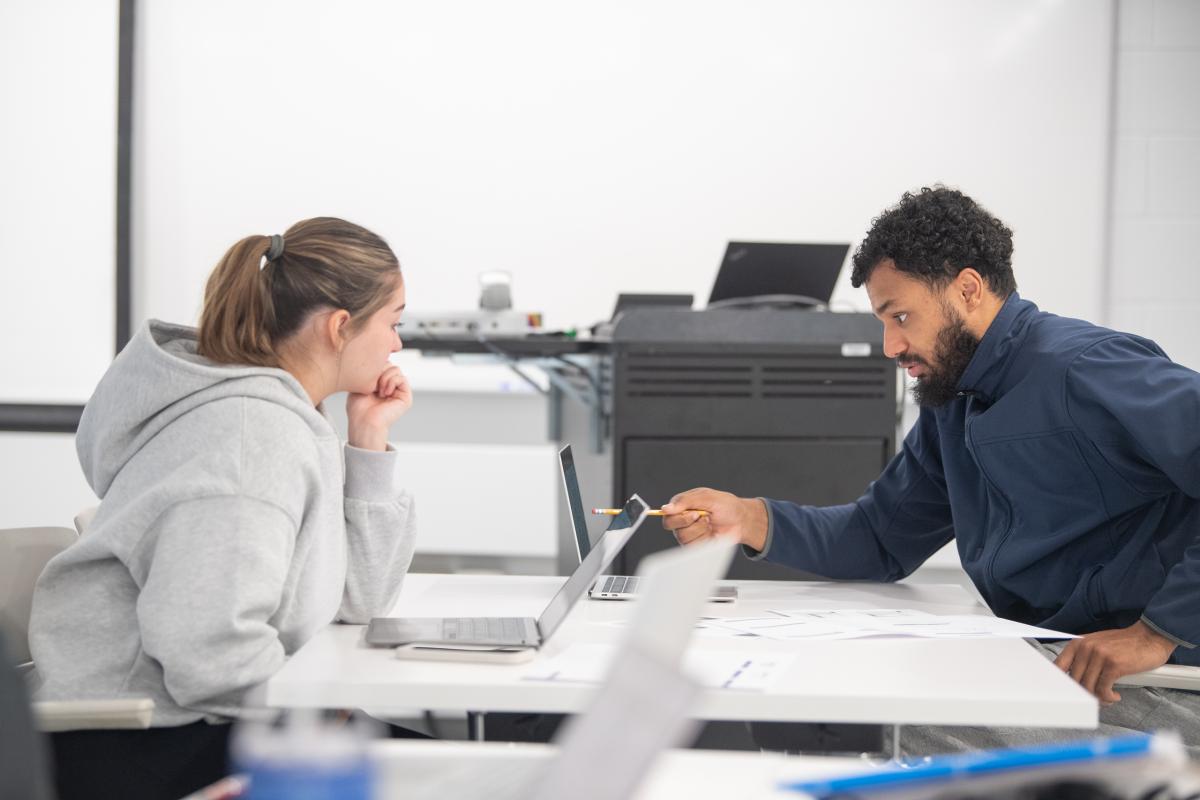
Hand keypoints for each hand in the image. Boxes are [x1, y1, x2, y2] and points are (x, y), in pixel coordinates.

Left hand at [346, 366, 412, 450]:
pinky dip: (392, 382)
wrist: (363, 422)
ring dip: (385, 377)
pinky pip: (402, 378)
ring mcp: (399, 391)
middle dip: (379, 371)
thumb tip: (379, 359)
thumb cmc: (358, 408)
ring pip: (396, 369)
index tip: (365, 378)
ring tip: (378, 391)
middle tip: (372, 385)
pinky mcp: (406, 397)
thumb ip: (370, 371)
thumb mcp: (360, 383)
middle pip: (389, 364)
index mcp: (380, 383)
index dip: (374, 366)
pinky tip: (385, 393)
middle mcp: (390, 386)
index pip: (382, 363)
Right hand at [661, 488, 767, 550]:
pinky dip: (704, 539)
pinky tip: (712, 533)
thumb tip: (665, 508)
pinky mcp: (695, 545)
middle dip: (689, 522)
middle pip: (670, 525)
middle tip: (705, 517)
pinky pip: (692, 546)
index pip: (667, 513)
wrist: (741, 521)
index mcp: (682, 505)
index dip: (678, 515)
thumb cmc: (726, 506)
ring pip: (682, 536)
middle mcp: (682, 520)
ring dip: (700, 529)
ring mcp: (688, 533)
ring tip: (710, 523)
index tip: (694, 513)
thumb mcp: (707, 497)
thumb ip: (686, 501)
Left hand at [1054, 620, 1176, 704]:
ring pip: (1088, 687)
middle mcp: (1085, 648)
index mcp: (1077, 643)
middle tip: (1096, 698)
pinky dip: (1108, 698)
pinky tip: (1115, 696)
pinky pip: (1103, 690)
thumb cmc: (1123, 644)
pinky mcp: (1114, 665)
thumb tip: (1073, 681)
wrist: (1149, 637)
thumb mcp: (1096, 645)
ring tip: (1107, 698)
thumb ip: (1083, 659)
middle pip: (1074, 681)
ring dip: (1098, 698)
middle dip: (1085, 693)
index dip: (1061, 683)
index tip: (1069, 693)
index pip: (1059, 666)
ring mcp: (1099, 656)